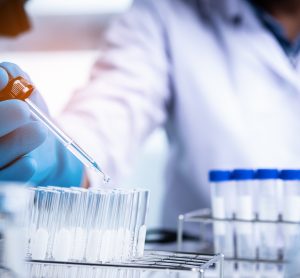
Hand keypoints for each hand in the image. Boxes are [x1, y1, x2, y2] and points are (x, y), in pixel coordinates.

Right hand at [0, 62, 82, 185]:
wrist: (42, 139)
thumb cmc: (25, 109)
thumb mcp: (22, 88)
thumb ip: (12, 76)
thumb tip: (4, 74)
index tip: (3, 78)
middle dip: (0, 119)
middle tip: (22, 110)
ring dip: (14, 144)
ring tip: (39, 131)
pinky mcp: (1, 183)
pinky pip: (5, 180)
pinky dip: (18, 172)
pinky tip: (31, 162)